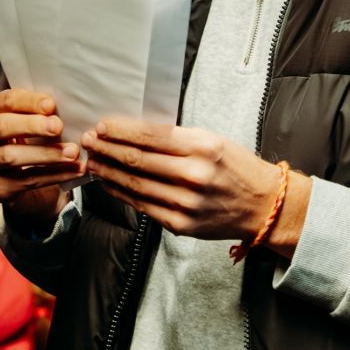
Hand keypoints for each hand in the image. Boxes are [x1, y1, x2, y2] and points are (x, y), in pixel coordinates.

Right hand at [0, 89, 83, 224]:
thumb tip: (62, 106)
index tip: (51, 104)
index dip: (28, 102)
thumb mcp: (35, 121)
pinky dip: (54, 175)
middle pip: (0, 127)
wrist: (25, 178)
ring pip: (10, 156)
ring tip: (72, 152)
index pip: (5, 101)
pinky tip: (74, 170)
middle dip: (31, 126)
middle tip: (58, 126)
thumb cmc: (33, 139)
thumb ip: (43, 112)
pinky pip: (26, 180)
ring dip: (46, 154)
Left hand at [81, 118, 296, 244]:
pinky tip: (109, 183)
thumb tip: (133, 132)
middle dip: (107, 148)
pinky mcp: (180, 224)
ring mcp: (185, 202)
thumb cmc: (235, 166)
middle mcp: (193, 175)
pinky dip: (121, 193)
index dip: (120, 130)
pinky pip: (142, 205)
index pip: (150, 135)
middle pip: (137, 160)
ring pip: (134, 184)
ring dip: (108, 171)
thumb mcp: (211, 140)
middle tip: (87, 140)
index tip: (101, 125)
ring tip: (92, 160)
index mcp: (202, 147)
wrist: (262, 205)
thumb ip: (175, 138)